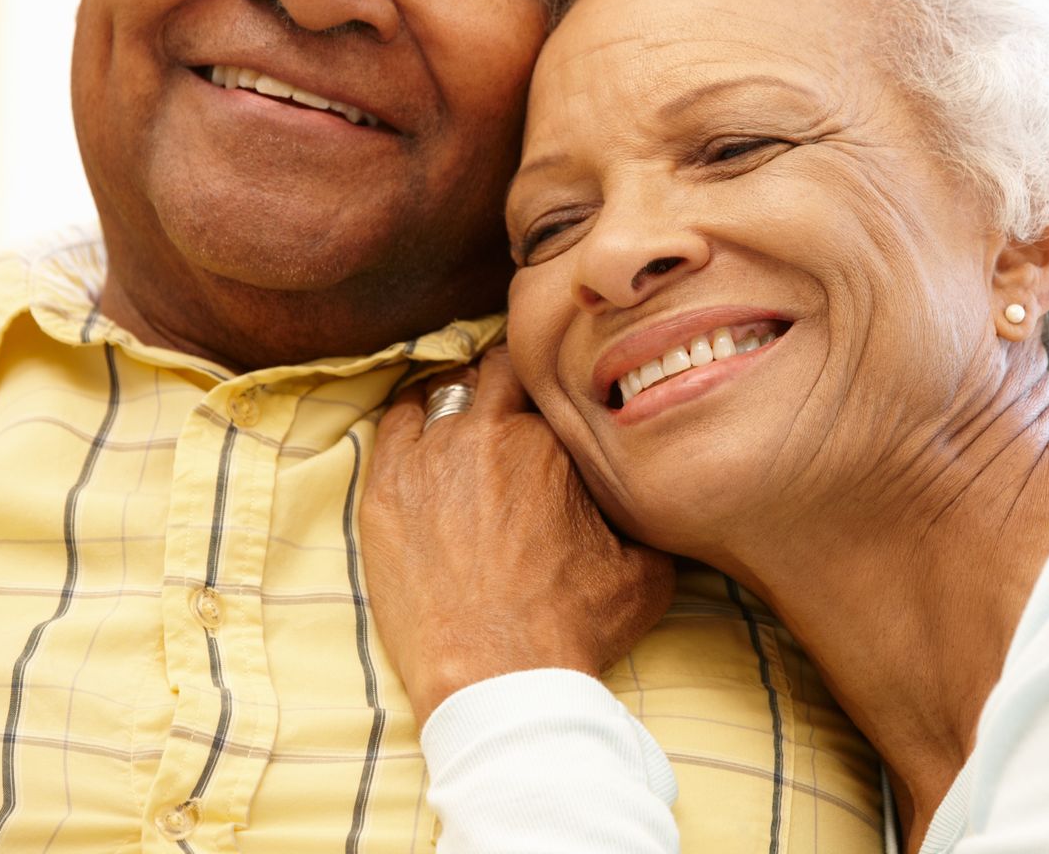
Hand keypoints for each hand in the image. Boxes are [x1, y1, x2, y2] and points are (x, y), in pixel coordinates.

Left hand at [359, 347, 674, 723]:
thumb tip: (663, 500)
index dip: (553, 388)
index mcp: (553, 441)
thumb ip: (646, 517)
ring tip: (464, 427)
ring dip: (456, 402)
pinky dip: (410, 422)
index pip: (550, 381)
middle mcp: (488, 433)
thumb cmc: (571, 627)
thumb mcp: (645, 570)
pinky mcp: (386, 491)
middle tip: (509, 408)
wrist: (497, 677)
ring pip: (442, 394)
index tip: (551, 404)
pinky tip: (421, 439)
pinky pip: (393, 425)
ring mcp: (430, 458)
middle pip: (495, 372)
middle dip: (505, 384)